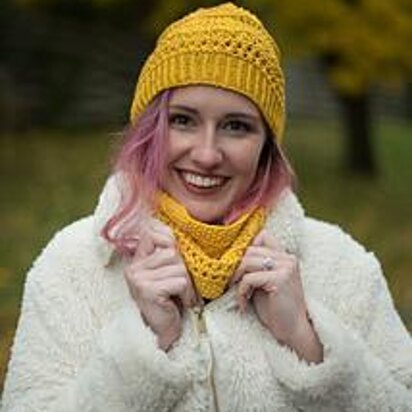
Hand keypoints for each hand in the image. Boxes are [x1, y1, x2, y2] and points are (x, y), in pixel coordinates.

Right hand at [124, 222, 194, 350]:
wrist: (162, 332)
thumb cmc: (168, 299)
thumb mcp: (166, 271)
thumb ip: (166, 251)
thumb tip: (173, 232)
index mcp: (136, 260)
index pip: (152, 232)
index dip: (168, 239)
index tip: (174, 255)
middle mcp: (134, 268)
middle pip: (172, 251)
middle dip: (182, 269)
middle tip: (178, 285)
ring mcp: (139, 279)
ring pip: (178, 267)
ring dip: (185, 283)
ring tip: (177, 294)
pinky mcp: (148, 291)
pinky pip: (180, 281)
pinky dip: (185, 293)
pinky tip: (177, 302)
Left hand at [232, 230, 322, 362]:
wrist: (293, 331)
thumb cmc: (275, 309)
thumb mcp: (263, 282)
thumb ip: (254, 267)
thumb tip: (231, 256)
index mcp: (285, 256)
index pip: (262, 236)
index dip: (247, 249)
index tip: (238, 268)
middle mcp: (287, 258)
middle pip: (250, 250)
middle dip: (237, 267)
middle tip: (232, 283)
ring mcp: (285, 267)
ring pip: (247, 262)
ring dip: (237, 280)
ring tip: (239, 295)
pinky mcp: (280, 279)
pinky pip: (249, 278)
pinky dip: (241, 291)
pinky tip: (243, 303)